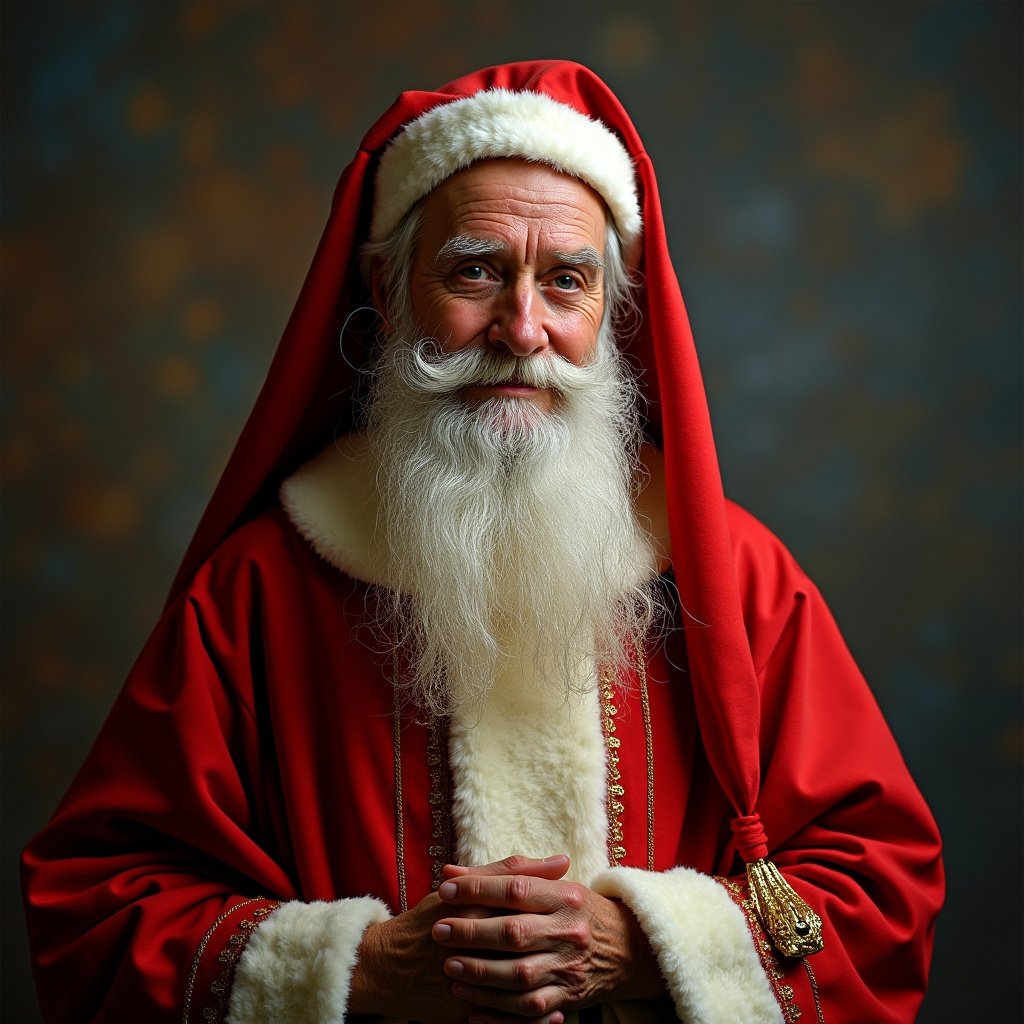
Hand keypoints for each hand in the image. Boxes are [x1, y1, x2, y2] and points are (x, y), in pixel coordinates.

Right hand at [349, 857, 574, 1023]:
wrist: (389, 968)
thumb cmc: (428, 921)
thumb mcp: (461, 889)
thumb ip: (507, 872)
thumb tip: (560, 860)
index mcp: (467, 907)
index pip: (517, 897)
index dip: (552, 898)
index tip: (579, 902)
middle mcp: (466, 943)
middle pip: (520, 941)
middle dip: (556, 941)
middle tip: (584, 940)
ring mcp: (465, 981)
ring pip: (518, 985)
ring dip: (550, 983)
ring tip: (574, 979)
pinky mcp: (462, 1013)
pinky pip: (507, 1021)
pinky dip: (534, 1020)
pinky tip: (555, 1013)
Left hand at [433, 855, 663, 1019]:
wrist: (629, 949)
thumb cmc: (578, 911)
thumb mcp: (553, 885)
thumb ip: (505, 876)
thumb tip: (452, 873)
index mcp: (566, 896)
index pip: (516, 889)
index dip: (478, 889)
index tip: (445, 891)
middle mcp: (570, 932)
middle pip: (514, 933)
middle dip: (471, 934)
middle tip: (439, 932)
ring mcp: (570, 968)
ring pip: (519, 977)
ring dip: (480, 974)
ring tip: (451, 969)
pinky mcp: (569, 999)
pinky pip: (530, 1013)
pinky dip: (499, 1014)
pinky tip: (472, 1010)